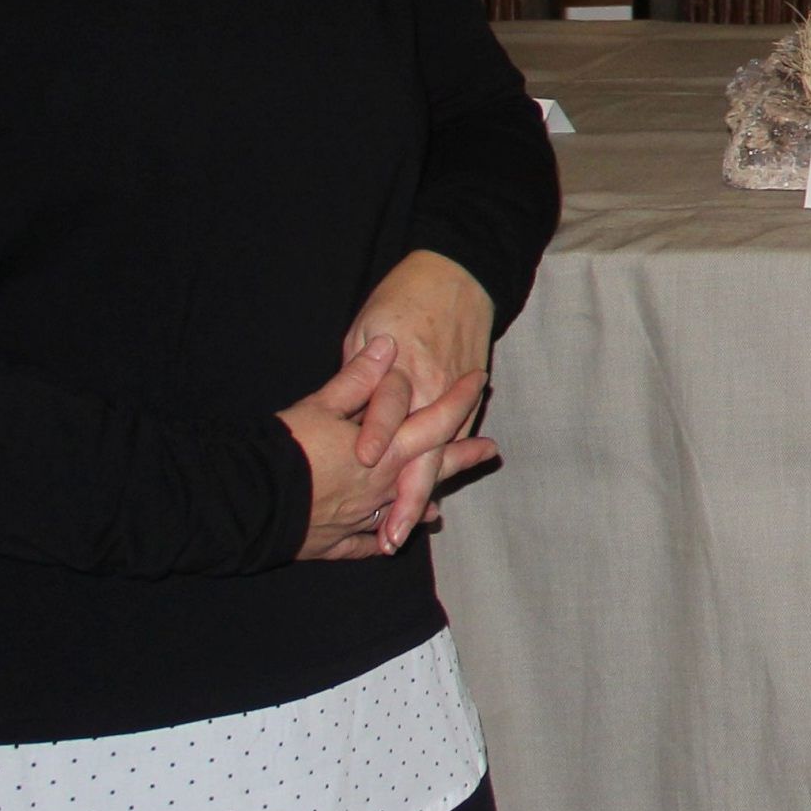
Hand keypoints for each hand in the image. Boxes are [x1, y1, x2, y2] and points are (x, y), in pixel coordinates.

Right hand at [278, 337, 495, 562]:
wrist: (247, 503)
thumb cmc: (285, 450)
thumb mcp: (320, 406)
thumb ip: (357, 379)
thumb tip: (387, 346)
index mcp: (386, 451)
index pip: (436, 421)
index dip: (460, 399)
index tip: (479, 382)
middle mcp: (382, 487)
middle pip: (432, 470)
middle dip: (462, 457)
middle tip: (488, 450)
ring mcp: (362, 518)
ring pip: (402, 508)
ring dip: (422, 500)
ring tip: (439, 506)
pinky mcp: (335, 541)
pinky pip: (366, 542)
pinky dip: (381, 537)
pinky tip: (389, 541)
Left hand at [342, 250, 495, 545]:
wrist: (460, 274)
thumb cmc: (405, 295)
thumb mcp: (367, 323)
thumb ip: (356, 369)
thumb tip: (345, 405)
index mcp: (404, 367)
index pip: (388, 405)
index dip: (376, 431)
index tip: (363, 461)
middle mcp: (432, 389)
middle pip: (424, 450)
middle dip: (409, 496)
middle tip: (394, 535)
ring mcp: (453, 397)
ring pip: (441, 453)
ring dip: (426, 491)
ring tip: (412, 527)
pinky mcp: (466, 399)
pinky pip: (454, 440)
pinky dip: (443, 469)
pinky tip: (430, 497)